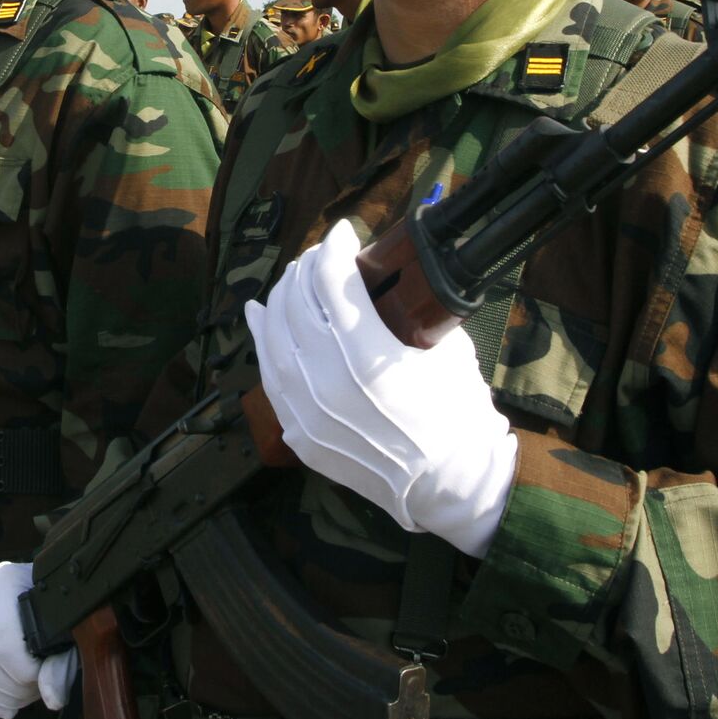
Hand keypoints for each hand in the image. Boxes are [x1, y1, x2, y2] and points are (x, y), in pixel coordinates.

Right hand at [0, 561, 76, 718]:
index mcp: (5, 580)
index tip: (44, 680)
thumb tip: (52, 698)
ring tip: (22, 699)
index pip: (2, 639)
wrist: (44, 592)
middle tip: (35, 694)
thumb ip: (61, 664)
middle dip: (11, 689)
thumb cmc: (59, 609)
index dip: (23, 672)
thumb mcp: (68, 633)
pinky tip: (3, 706)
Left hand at [248, 220, 518, 558]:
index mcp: (366, 357)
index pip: (330, 281)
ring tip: (295, 277)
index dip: (333, 246)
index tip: (342, 231)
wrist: (450, 487)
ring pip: (273, 334)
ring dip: (282, 296)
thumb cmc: (458, 415)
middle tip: (322, 255)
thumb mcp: (445, 349)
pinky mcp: (299, 431)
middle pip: (296, 302)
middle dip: (306, 267)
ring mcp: (306, 410)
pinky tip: (259, 313)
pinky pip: (268, 373)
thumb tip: (395, 275)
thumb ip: (414, 311)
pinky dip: (262, 336)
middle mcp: (326, 381)